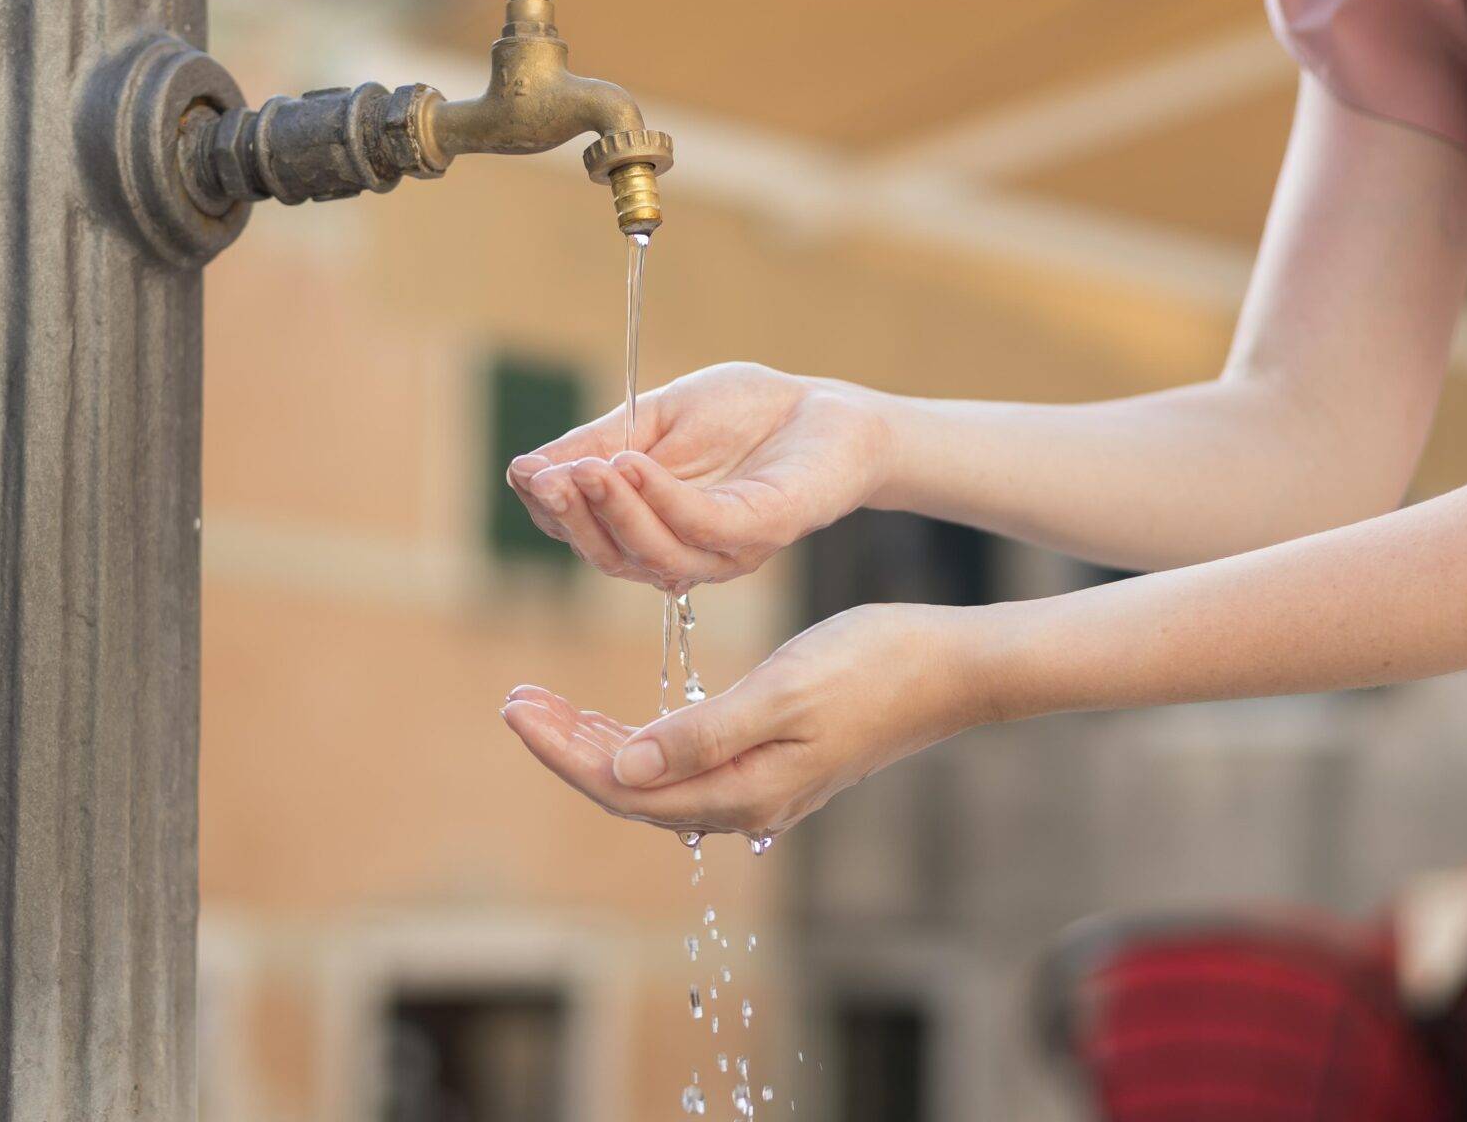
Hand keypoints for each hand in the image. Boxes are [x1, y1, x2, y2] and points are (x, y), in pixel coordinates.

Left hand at [498, 603, 996, 838]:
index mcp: (742, 789)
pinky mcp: (772, 764)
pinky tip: (619, 721)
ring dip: (597, 743)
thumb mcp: (782, 691)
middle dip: (568, 746)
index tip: (516, 707)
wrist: (950, 668)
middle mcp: (745, 801)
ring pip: (654, 778)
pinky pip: (684, 765)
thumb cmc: (873, 666)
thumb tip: (623, 767)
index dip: (563, 750)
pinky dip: (640, 740)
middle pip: (630, 788)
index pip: (623, 785)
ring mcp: (760, 786)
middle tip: (516, 700)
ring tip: (547, 707)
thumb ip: (702, 734)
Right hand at [504, 362, 891, 590]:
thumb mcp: (655, 419)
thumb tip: (524, 469)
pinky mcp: (762, 531)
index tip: (524, 472)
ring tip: (584, 469)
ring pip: (652, 553)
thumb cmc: (744, 413)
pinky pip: (702, 528)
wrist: (827, 406)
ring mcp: (723, 550)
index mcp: (650, 528)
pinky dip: (660, 499)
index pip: (585, 532)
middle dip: (572, 518)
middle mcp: (682, 552)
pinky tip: (632, 465)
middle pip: (610, 556)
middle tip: (544, 478)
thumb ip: (598, 444)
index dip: (550, 508)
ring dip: (611, 511)